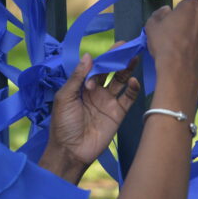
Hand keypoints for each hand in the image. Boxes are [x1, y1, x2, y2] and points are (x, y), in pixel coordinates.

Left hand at [41, 46, 141, 183]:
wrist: (71, 151)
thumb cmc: (63, 124)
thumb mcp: (65, 97)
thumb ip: (77, 77)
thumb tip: (88, 55)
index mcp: (82, 86)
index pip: (95, 67)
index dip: (104, 58)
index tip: (115, 47)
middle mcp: (96, 91)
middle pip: (110, 71)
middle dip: (118, 60)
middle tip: (128, 47)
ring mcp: (108, 102)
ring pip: (121, 82)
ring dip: (128, 70)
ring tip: (135, 58)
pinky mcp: (118, 113)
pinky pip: (128, 98)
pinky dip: (133, 89)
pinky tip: (134, 81)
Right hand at [145, 0, 197, 96]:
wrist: (179, 71)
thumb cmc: (165, 46)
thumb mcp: (152, 26)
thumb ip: (160, 13)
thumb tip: (167, 11)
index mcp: (192, 6)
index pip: (188, 3)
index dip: (182, 13)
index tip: (177, 22)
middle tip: (187, 32)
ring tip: (194, 45)